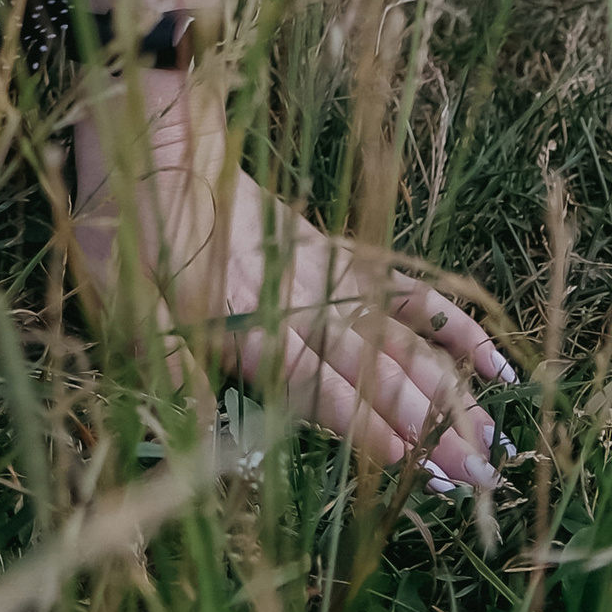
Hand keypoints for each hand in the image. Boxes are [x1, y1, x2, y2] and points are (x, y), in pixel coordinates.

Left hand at [66, 80, 511, 492]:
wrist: (147, 133)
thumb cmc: (120, 225)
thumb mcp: (118, 301)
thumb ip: (167, 369)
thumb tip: (205, 442)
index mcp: (241, 322)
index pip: (315, 385)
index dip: (365, 425)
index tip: (414, 462)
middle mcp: (292, 303)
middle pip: (372, 371)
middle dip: (428, 426)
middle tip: (480, 478)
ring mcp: (318, 274)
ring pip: (396, 336)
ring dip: (447, 388)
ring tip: (492, 442)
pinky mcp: (327, 251)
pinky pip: (397, 286)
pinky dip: (445, 320)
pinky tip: (489, 358)